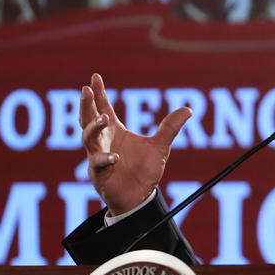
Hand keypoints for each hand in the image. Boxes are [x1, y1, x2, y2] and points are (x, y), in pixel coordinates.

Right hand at [80, 73, 190, 214]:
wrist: (139, 197)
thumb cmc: (144, 171)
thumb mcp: (160, 147)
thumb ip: (170, 128)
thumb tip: (188, 109)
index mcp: (115, 131)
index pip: (103, 108)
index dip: (98, 93)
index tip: (94, 77)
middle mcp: (103, 141)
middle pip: (88, 119)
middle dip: (86, 104)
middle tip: (86, 90)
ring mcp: (98, 156)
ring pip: (88, 138)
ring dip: (95, 127)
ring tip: (105, 118)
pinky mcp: (98, 173)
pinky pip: (98, 163)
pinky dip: (105, 158)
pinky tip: (115, 156)